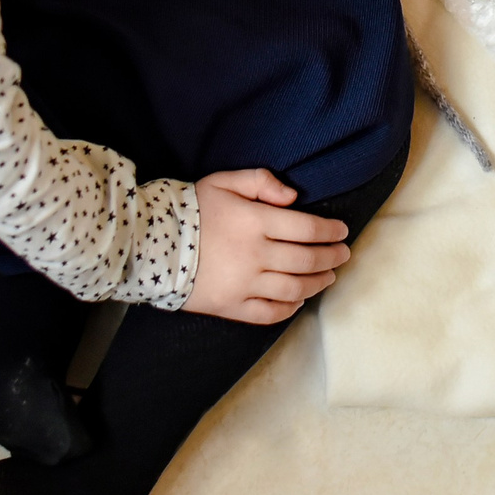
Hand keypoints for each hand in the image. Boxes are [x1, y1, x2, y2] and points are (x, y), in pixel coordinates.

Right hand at [182, 168, 351, 323]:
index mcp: (256, 222)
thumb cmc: (192, 209)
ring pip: (294, 288)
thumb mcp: (225, 181)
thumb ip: (262, 182)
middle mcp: (255, 255)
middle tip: (343, 254)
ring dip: (317, 282)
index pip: (308, 228)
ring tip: (328, 276)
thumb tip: (294, 198)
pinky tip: (299, 300)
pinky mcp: (231, 306)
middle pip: (307, 260)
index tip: (342, 231)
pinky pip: (269, 313)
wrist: (151, 245)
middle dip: (332, 257)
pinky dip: (290, 308)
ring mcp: (244, 284)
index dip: (331, 231)